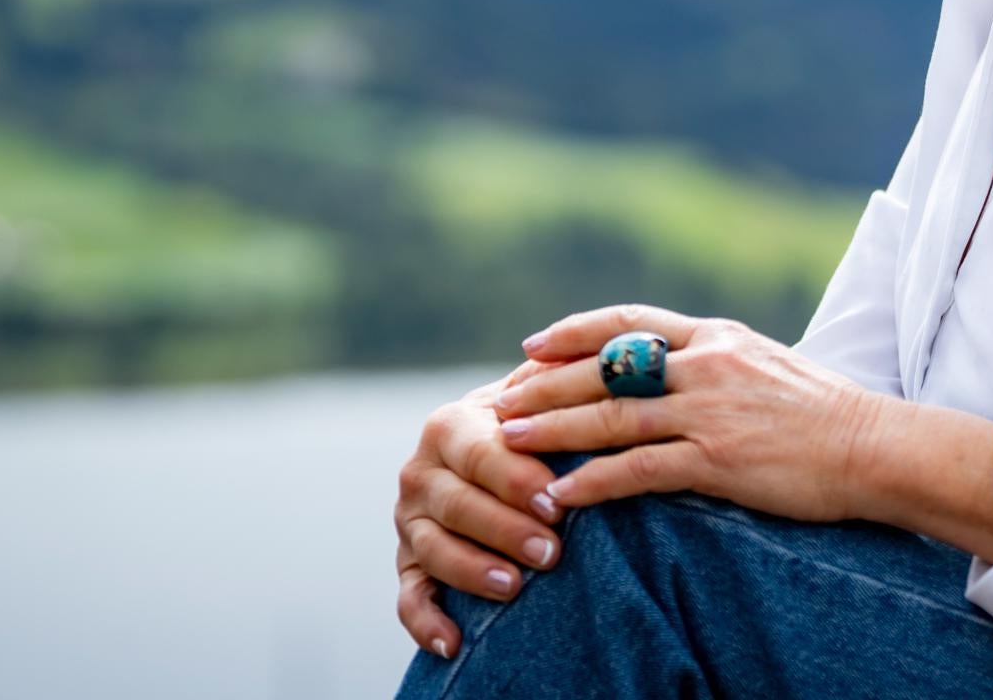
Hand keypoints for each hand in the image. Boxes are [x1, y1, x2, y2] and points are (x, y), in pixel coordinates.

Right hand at [392, 369, 565, 659]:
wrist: (495, 461)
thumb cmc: (532, 427)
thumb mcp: (538, 397)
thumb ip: (557, 375)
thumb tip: (585, 350)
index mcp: (450, 425)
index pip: (481, 453)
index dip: (518, 479)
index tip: (558, 502)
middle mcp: (420, 472)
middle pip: (457, 504)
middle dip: (505, 529)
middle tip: (552, 551)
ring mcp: (409, 521)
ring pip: (432, 550)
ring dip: (471, 571)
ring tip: (514, 587)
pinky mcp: (407, 564)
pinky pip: (408, 596)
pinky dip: (425, 621)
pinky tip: (454, 642)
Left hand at [490, 304, 893, 523]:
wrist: (876, 446)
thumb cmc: (827, 414)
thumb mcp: (767, 365)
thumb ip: (718, 363)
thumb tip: (677, 369)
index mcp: (716, 337)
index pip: (628, 322)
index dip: (574, 332)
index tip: (534, 345)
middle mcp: (706, 364)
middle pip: (605, 368)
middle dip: (546, 383)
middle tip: (502, 398)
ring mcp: (710, 411)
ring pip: (610, 417)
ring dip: (553, 430)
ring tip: (510, 441)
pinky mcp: (718, 461)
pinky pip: (638, 471)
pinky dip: (592, 484)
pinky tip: (562, 497)